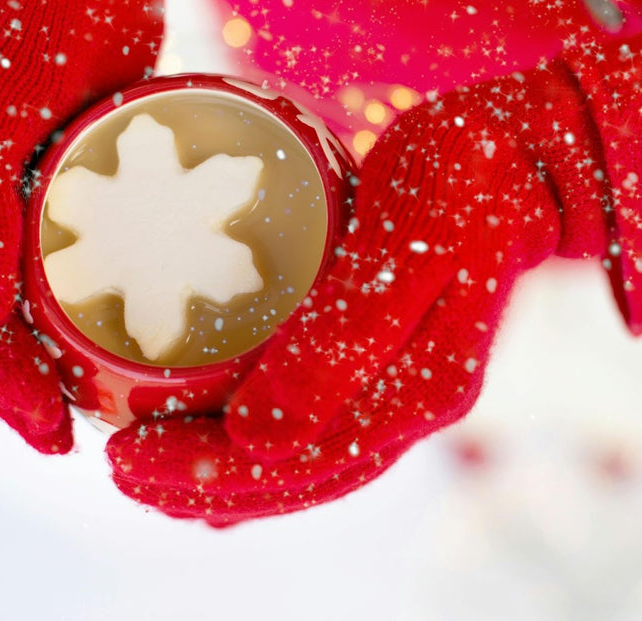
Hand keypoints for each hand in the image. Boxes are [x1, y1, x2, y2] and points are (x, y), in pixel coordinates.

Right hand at [0, 0, 168, 450]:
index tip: (51, 428)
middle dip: (26, 382)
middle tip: (83, 433)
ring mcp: (7, 187)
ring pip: (24, 294)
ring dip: (60, 351)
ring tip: (111, 403)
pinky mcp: (57, 172)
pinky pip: (67, 252)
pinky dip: (94, 297)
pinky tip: (138, 324)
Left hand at [107, 63, 611, 522]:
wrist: (523, 157)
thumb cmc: (465, 178)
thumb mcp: (408, 242)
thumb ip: (345, 339)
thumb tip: (261, 437)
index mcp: (423, 386)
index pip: (307, 459)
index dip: (212, 471)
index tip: (128, 461)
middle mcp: (413, 402)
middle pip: (302, 474)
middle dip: (205, 484)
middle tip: (118, 470)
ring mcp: (404, 384)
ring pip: (309, 460)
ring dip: (227, 476)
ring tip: (149, 472)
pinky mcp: (389, 358)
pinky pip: (320, 424)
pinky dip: (260, 445)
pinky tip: (216, 447)